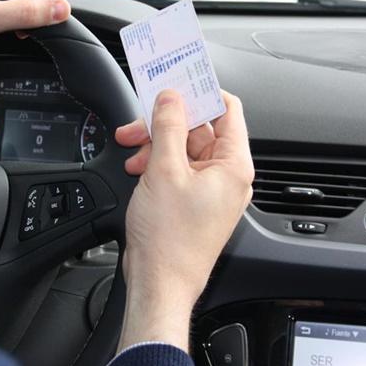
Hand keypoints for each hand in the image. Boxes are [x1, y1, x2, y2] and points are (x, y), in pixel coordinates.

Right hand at [114, 90, 253, 351]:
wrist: (159, 283)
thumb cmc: (170, 240)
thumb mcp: (164, 170)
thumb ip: (169, 126)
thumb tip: (171, 97)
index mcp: (233, 165)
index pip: (227, 109)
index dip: (202, 92)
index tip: (177, 82)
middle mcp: (227, 176)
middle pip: (200, 129)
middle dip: (166, 124)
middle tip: (139, 124)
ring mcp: (210, 191)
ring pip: (184, 149)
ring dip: (157, 145)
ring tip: (132, 152)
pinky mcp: (193, 202)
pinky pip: (178, 170)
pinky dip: (158, 164)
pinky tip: (138, 169)